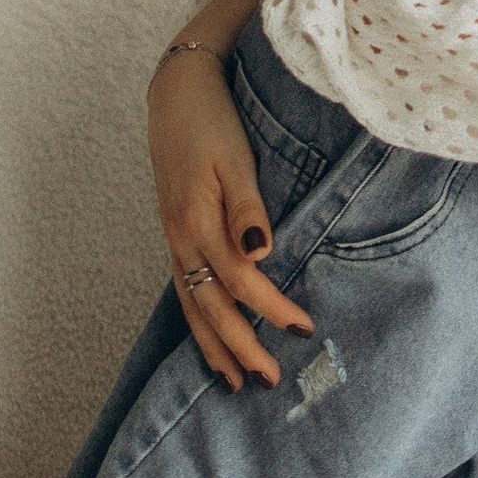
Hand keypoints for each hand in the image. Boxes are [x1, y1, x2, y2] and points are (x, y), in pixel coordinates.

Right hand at [147, 0, 315, 391]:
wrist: (175, 94)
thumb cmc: (212, 122)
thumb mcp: (235, 157)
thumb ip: (247, 206)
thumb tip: (260, 253)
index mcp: (197, 220)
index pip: (240, 280)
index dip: (271, 308)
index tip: (304, 329)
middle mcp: (181, 238)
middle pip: (210, 306)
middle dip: (239, 347)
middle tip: (270, 379)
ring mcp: (173, 239)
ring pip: (190, 305)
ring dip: (213, 346)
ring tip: (234, 383)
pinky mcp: (174, 234)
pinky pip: (183, 290)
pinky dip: (196, 322)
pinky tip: (209, 340)